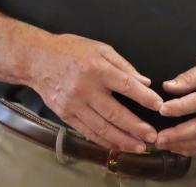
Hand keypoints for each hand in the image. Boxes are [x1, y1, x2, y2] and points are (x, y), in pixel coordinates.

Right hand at [29, 33, 162, 152]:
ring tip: (139, 147)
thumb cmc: (71, 50)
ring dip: (122, 139)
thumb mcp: (100, 49)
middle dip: (136, 127)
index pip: (126, 86)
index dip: (144, 98)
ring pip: (101, 127)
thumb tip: (145, 82)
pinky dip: (103, 141)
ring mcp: (74, 105)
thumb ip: (124, 66)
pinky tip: (116, 145)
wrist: (37, 60)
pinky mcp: (65, 115)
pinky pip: (87, 132)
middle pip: (115, 113)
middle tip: (152, 136)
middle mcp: (85, 89)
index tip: (158, 106)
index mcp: (97, 69)